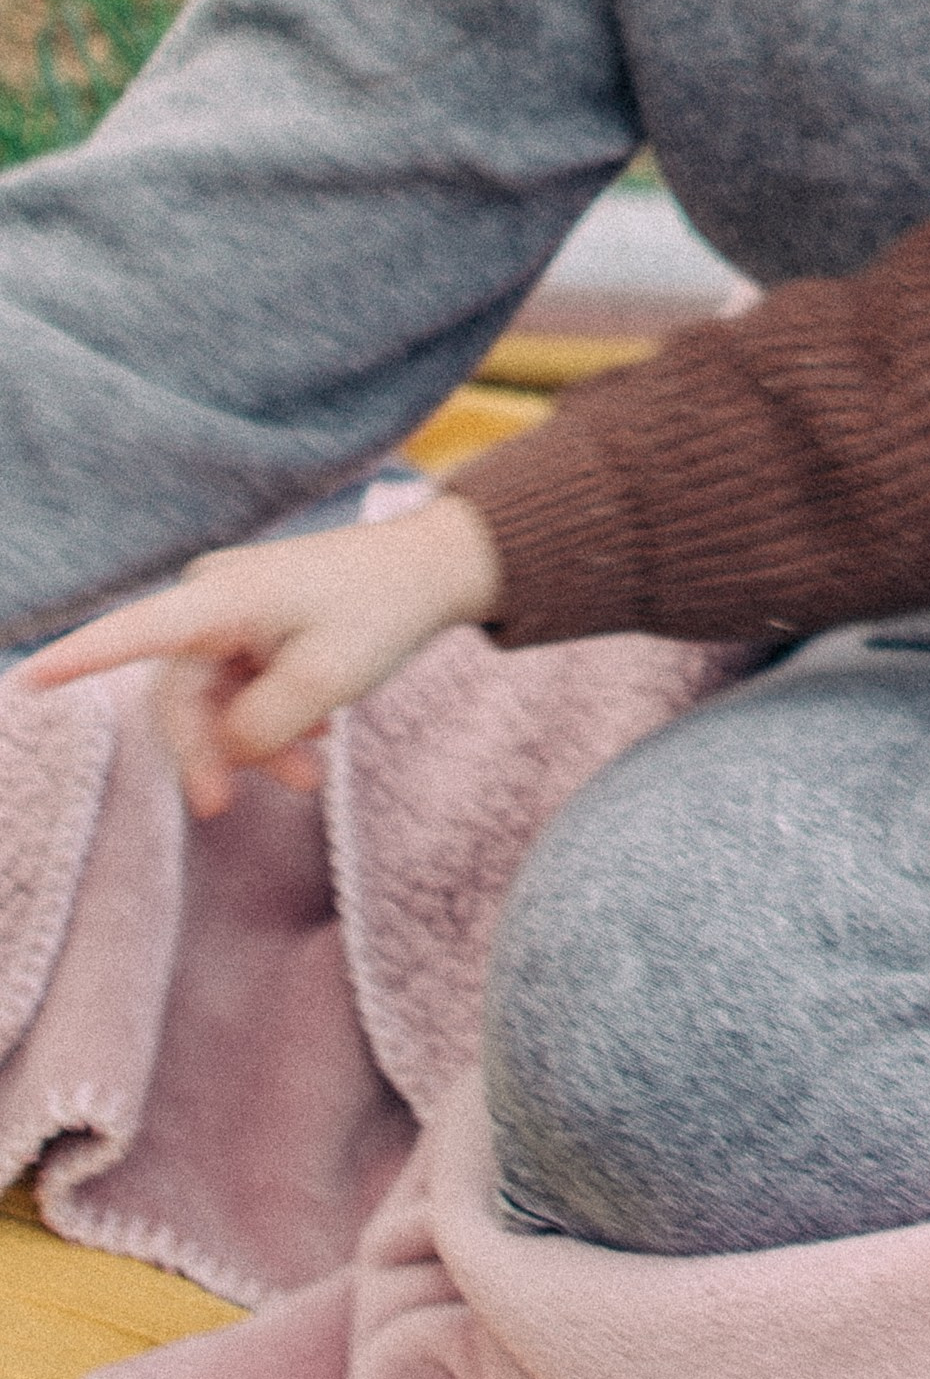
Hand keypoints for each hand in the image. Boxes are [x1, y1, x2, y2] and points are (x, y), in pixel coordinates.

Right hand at [20, 495, 500, 817]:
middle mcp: (216, 596)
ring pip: (215, 701)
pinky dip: (273, 724)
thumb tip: (222, 749)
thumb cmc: (383, 612)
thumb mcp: (325, 683)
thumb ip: (259, 728)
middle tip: (225, 809)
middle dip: (208, 753)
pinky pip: (242, 689)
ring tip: (309, 779)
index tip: (29, 679)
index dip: (80, 660)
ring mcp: (235, 611)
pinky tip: (314, 751)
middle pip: (179, 694)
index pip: (136, 632)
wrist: (439, 570)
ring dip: (253, 746)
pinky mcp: (258, 626)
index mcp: (222, 597)